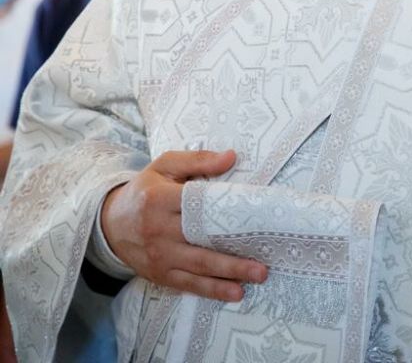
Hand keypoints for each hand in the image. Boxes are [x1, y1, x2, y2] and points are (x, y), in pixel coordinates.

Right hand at [101, 149, 267, 301]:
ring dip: (228, 276)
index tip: (251, 217)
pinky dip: (211, 290)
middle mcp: (159, 229)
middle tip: (262, 264)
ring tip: (255, 278)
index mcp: (160, 199)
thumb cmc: (145, 190)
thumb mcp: (165, 166)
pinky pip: (188, 284)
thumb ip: (198, 160)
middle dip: (232, 257)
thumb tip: (231, 157)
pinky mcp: (159, 274)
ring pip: (197, 268)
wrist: (110, 222)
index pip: (195, 205)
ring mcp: (159, 255)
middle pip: (200, 243)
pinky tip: (233, 293)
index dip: (222, 211)